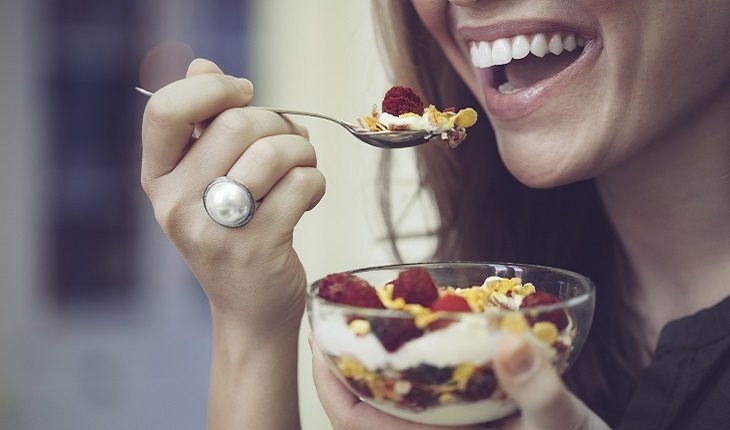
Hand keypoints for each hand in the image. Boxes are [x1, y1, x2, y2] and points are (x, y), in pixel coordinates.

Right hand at [141, 59, 325, 337]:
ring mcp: (215, 229)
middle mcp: (176, 204)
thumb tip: (201, 65)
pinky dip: (316, 182)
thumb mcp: (207, 182)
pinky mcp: (257, 247)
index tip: (245, 94)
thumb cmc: (234, 234)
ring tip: (304, 166)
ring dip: (303, 149)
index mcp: (158, 179)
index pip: (164, 110)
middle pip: (236, 123)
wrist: (251, 310)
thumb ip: (204, 125)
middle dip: (278, 123)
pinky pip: (303, 183)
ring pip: (275, 150)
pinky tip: (309, 197)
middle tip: (290, 143)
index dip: (212, 88)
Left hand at [311, 335, 610, 429]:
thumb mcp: (563, 426)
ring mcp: (449, 423)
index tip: (316, 340)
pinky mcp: (469, 407)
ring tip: (369, 309)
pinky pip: (428, 380)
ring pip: (395, 389)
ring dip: (378, 352)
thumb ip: (539, 391)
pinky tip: (421, 321)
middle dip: (346, 357)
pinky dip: (417, 351)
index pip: (357, 423)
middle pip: (366, 400)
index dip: (329, 385)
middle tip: (335, 309)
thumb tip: (510, 343)